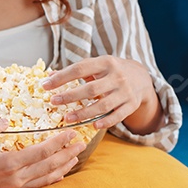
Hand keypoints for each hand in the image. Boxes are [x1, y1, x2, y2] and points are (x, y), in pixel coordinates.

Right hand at [0, 119, 85, 187]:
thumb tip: (6, 119)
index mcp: (9, 163)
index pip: (42, 151)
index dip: (59, 141)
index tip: (72, 132)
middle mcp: (16, 177)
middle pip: (50, 165)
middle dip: (67, 153)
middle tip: (82, 142)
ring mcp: (15, 186)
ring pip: (47, 177)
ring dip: (63, 166)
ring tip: (75, 156)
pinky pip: (38, 185)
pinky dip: (52, 178)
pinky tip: (59, 174)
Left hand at [40, 56, 161, 132]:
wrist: (141, 77)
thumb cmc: (111, 71)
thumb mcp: (96, 65)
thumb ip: (76, 71)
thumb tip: (50, 76)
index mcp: (105, 63)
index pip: (80, 69)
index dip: (62, 78)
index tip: (45, 85)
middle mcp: (117, 77)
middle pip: (91, 89)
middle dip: (70, 96)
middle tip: (53, 102)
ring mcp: (126, 92)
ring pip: (103, 105)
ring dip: (83, 113)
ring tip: (67, 118)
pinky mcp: (132, 105)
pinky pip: (118, 116)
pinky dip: (106, 121)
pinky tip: (93, 125)